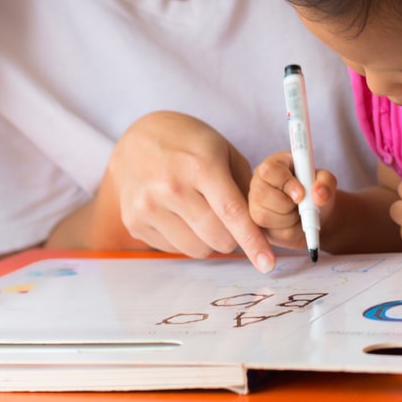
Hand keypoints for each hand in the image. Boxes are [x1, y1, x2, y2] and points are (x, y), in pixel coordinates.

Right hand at [103, 111, 274, 272]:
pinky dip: (185, 238)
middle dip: (232, 236)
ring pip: (196, 249)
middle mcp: (171, 187)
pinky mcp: (134, 222)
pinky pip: (174, 249)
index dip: (252, 240)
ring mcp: (148, 206)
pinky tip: (178, 214)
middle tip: (228, 219)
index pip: (231, 212)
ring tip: (201, 213)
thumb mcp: (223, 149)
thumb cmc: (187, 142)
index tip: (267, 264)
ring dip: (208, 240)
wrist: (136, 138)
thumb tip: (262, 226)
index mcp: (200, 165)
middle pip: (217, 237)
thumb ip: (245, 187)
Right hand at [248, 151, 336, 250]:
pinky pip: (269, 233)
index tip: (301, 194)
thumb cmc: (315, 191)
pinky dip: (288, 231)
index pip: (270, 170)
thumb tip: (319, 194)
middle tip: (301, 203)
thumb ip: (326, 182)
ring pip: (265, 216)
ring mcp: (254, 204)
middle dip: (287, 205)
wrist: (315, 214)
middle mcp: (258, 183)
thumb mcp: (326, 182)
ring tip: (298, 213)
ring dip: (289, 219)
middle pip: (262, 195)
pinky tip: (293, 224)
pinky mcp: (256, 224)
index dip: (286, 183)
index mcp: (274, 165)